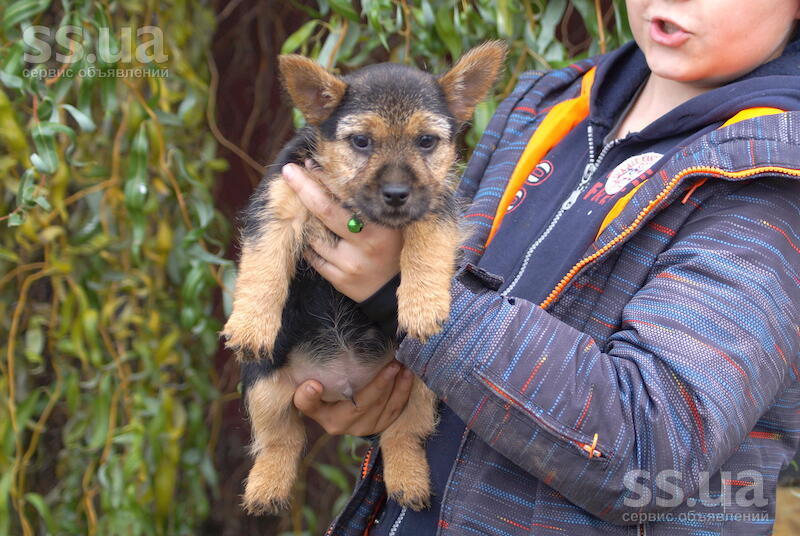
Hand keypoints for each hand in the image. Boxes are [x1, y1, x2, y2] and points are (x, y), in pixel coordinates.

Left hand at [282, 162, 402, 302]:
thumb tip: (334, 174)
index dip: (325, 177)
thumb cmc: (392, 249)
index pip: (347, 194)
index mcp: (381, 224)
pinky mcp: (340, 280)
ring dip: (304, 219)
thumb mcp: (388, 224)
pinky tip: (307, 235)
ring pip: (315, 235)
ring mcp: (351, 263)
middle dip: (304, 187)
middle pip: (326, 210)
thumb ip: (366, 204)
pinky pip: (313, 258)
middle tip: (289, 171)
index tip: (310, 162)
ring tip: (299, 206)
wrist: (393, 291)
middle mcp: (366, 243)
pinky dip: (308, 245)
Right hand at [293, 361, 413, 435]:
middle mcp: (347, 427)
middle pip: (363, 405)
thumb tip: (312, 384)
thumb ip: (306, 393)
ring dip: (396, 386)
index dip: (313, 397)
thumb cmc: (326, 394)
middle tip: (390, 363)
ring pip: (384, 408)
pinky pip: (396, 409)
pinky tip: (407, 375)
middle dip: (379, 384)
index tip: (315, 383)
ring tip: (402, 366)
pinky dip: (404, 391)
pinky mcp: (382, 425)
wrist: (342, 407)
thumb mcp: (310, 392)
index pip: (315, 407)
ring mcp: (366, 428)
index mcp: (326, 418)